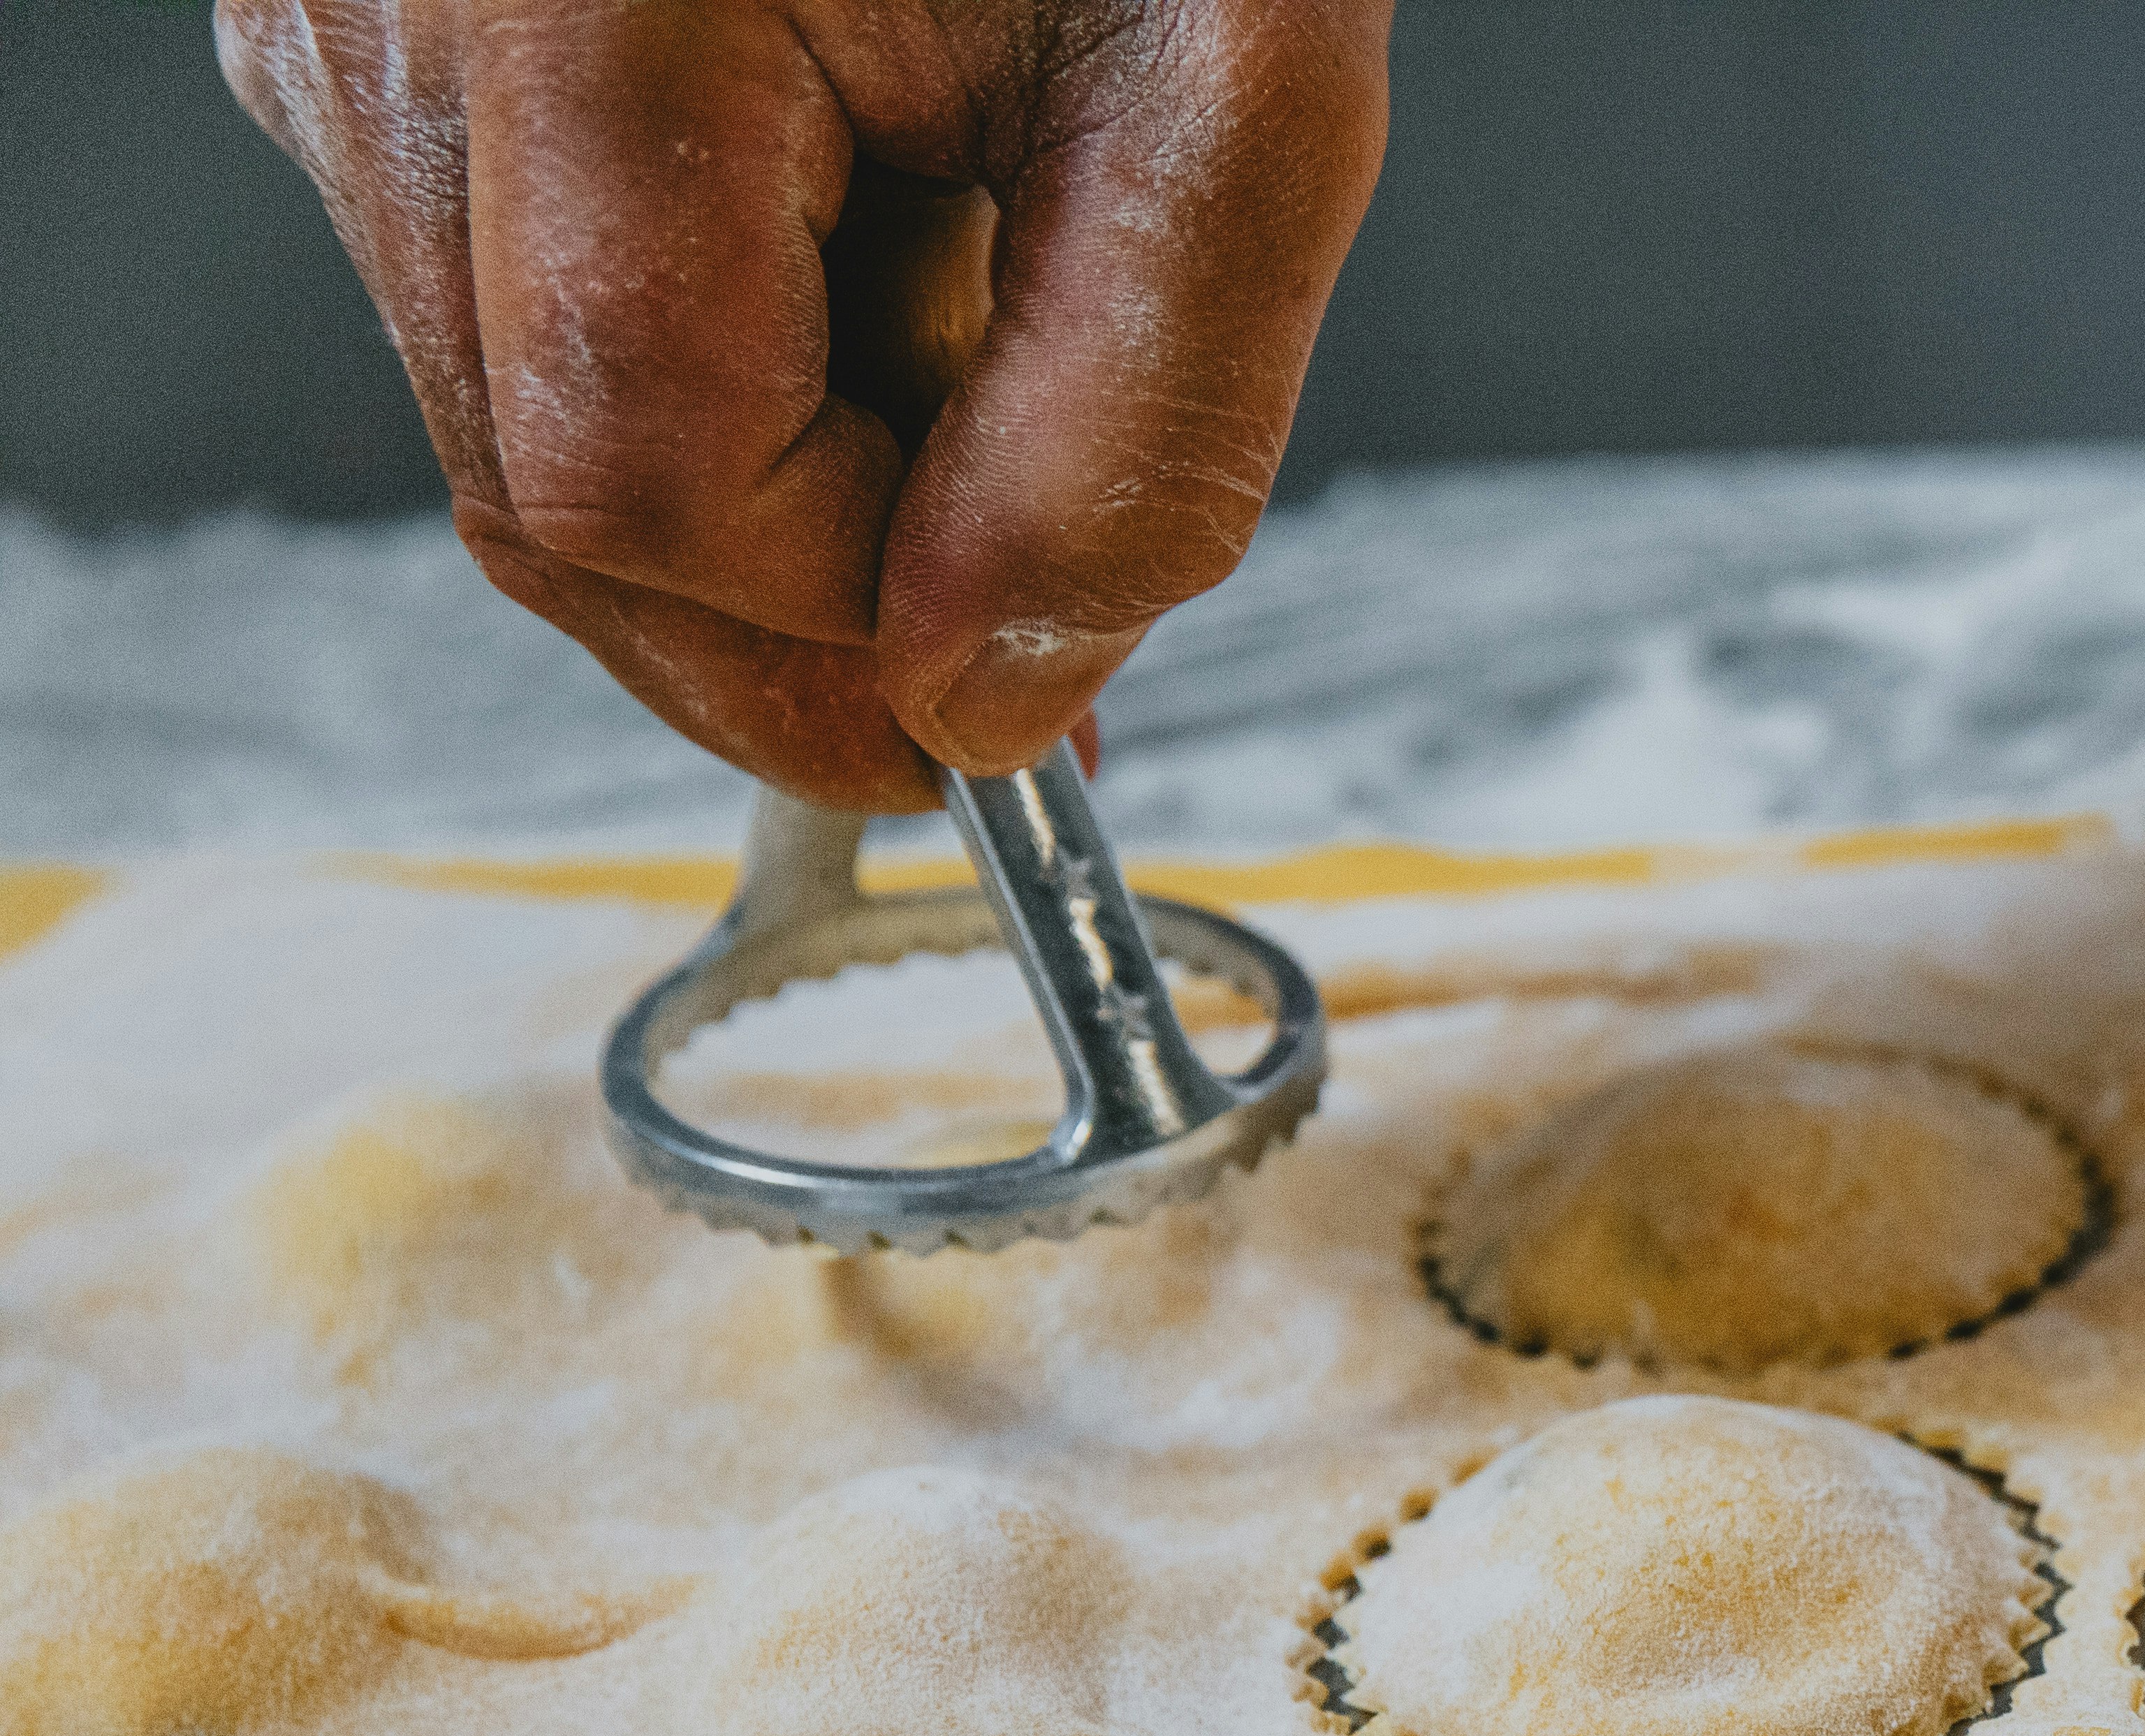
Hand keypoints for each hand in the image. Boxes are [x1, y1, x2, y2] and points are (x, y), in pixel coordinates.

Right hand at [214, 0, 1389, 809]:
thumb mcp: (1228, 89)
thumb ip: (1133, 428)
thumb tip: (990, 693)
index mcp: (578, 11)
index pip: (646, 487)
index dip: (858, 620)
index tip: (1051, 652)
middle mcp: (393, 15)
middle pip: (555, 494)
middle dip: (813, 592)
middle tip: (1038, 571)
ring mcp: (349, 19)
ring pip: (530, 422)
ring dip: (780, 470)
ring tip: (970, 305)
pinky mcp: (381, 24)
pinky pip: (525, 296)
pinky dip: (725, 350)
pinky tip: (872, 231)